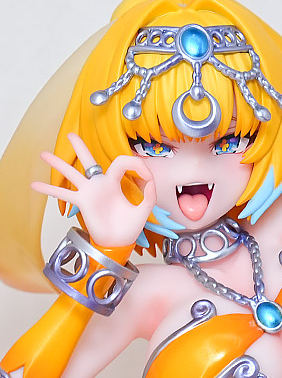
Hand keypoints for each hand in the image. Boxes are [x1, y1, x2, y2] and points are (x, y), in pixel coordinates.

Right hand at [31, 133, 156, 248]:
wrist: (119, 242)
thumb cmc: (129, 227)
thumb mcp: (145, 208)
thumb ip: (150, 193)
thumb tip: (149, 180)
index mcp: (115, 183)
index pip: (122, 162)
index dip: (136, 164)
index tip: (146, 175)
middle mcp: (100, 184)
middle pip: (89, 161)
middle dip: (80, 148)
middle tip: (70, 135)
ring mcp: (89, 192)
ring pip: (71, 173)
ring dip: (58, 164)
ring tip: (43, 154)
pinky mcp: (82, 202)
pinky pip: (63, 194)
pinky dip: (49, 190)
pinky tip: (35, 185)